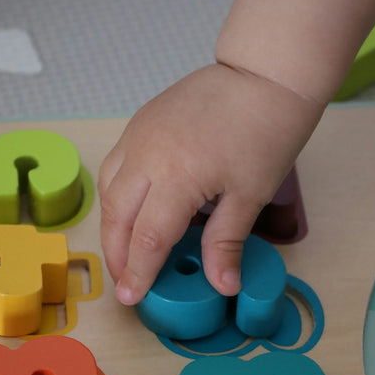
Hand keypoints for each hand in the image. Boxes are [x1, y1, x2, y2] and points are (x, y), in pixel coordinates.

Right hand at [98, 63, 322, 304]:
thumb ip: (226, 242)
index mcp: (177, 176)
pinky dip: (117, 194)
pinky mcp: (141, 122)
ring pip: (109, 189)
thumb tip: (222, 286)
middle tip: (126, 281)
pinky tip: (132, 210)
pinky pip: (116, 164)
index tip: (133, 298)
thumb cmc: (265, 132)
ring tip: (124, 252)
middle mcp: (147, 154)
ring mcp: (139, 134)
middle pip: (117, 216)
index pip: (147, 238)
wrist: (263, 75)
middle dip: (116, 254)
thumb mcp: (249, 195)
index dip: (139, 272)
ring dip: (112, 226)